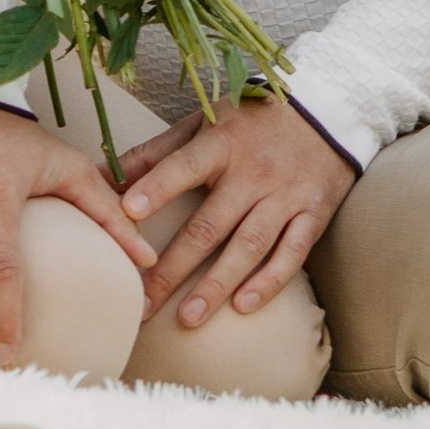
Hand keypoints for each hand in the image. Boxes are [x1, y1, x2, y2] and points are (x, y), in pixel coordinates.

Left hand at [117, 88, 354, 326]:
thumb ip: (155, 153)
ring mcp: (286, 196)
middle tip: (142, 303)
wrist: (327, 111)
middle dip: (172, 268)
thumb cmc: (251, 120)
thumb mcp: (203, 123)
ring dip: (216, 285)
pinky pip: (292, 253)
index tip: (126, 212)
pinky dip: (269, 281)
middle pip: (209, 225)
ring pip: (248, 246)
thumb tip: (102, 176)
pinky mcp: (313, 214)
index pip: (184, 167)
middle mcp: (254, 172)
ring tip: (187, 318)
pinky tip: (243, 306)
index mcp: (222, 144)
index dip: (156, 188)